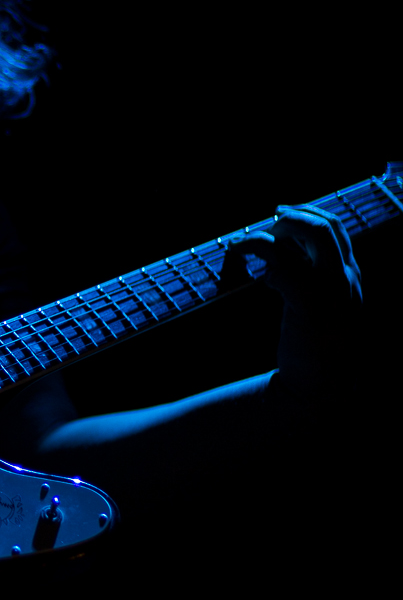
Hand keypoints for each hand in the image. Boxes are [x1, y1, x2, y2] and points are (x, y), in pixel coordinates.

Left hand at [227, 204, 362, 402]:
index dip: (307, 214)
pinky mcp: (310, 303)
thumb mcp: (321, 309)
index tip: (281, 212)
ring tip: (248, 247)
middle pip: (325, 225)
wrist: (322, 387)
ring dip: (272, 233)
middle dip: (292, 216)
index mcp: (351, 277)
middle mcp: (346, 278)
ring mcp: (331, 289)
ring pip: (309, 235)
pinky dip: (264, 263)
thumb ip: (308, 281)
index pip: (336, 228)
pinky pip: (282, 265)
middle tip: (266, 221)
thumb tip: (276, 260)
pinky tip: (263, 283)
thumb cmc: (316, 349)